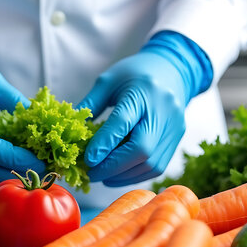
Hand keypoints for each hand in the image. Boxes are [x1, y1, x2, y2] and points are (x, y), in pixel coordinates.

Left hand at [77, 31, 211, 186]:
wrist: (172, 70)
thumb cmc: (134, 74)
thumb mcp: (107, 81)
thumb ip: (90, 105)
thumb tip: (70, 131)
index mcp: (143, 91)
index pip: (123, 122)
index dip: (104, 144)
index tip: (88, 160)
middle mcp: (162, 111)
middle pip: (141, 149)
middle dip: (113, 166)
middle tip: (92, 173)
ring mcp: (173, 127)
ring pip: (151, 164)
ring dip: (123, 176)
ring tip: (102, 176)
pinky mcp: (176, 139)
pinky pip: (157, 167)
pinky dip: (135, 176)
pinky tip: (118, 175)